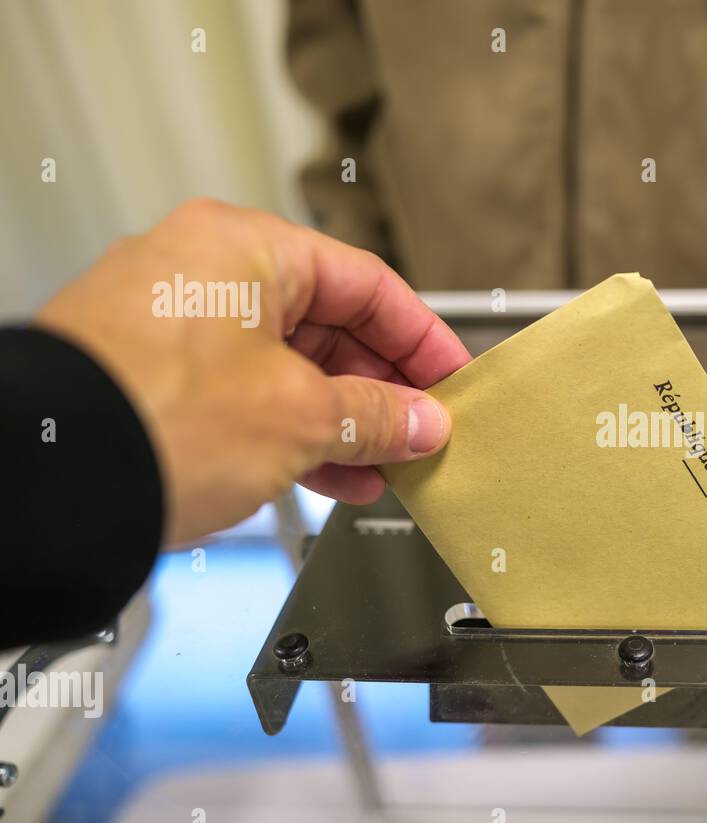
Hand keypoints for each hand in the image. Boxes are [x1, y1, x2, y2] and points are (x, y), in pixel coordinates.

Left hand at [38, 198, 470, 544]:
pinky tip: (330, 474)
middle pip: (326, 324)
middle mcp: (203, 272)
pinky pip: (244, 393)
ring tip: (384, 466)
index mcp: (244, 247)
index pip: (367, 284)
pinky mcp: (148, 376)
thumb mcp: (299, 418)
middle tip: (422, 432)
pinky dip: (291, 430)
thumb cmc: (151, 420)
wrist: (45, 483)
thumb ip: (377, 415)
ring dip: (341, 419)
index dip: (423, 339)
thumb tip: (422, 420)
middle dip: (382, 389)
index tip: (454, 381)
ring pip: (285, 365)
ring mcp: (170, 324)